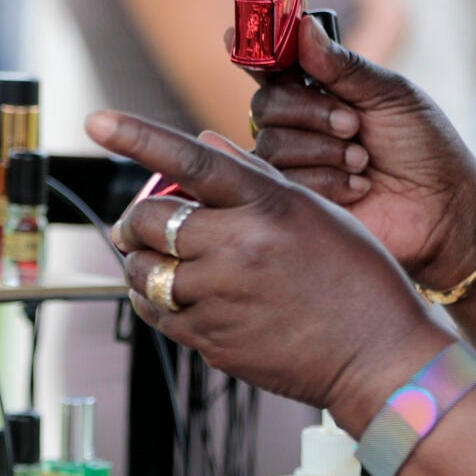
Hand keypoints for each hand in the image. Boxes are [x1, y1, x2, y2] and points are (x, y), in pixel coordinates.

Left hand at [88, 111, 450, 422]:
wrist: (378, 355)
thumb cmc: (357, 277)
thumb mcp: (314, 211)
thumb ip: (253, 177)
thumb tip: (202, 143)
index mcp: (267, 206)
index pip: (190, 162)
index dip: (137, 137)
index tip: (97, 121)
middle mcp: (240, 247)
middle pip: (149, 220)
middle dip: (139, 222)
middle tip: (148, 228)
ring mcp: (222, 297)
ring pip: (143, 270)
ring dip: (143, 264)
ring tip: (168, 264)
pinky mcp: (212, 340)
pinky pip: (158, 313)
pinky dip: (158, 302)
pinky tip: (186, 297)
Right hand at [246, 15, 475, 289]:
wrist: (444, 209)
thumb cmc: (424, 147)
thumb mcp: (390, 94)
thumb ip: (342, 65)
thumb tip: (301, 25)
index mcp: (320, 90)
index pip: (272, 65)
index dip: (251, 50)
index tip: (234, 35)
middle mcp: (299, 125)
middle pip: (265, 104)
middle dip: (310, 112)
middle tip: (353, 124)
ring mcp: (295, 165)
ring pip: (273, 144)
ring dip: (325, 150)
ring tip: (363, 161)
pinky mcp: (297, 202)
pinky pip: (286, 182)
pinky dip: (329, 181)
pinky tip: (359, 187)